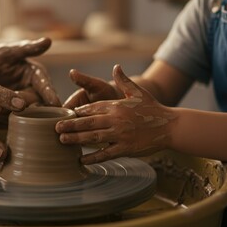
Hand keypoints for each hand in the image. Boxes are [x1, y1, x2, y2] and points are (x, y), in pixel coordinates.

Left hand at [0, 38, 60, 122]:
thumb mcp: (7, 53)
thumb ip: (27, 49)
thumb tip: (48, 40)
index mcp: (35, 76)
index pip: (45, 86)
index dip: (50, 94)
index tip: (55, 103)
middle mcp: (29, 92)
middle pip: (33, 104)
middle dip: (23, 107)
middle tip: (11, 106)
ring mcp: (15, 105)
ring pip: (19, 115)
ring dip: (6, 114)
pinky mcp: (2, 115)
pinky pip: (2, 121)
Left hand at [55, 65, 176, 164]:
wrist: (171, 126)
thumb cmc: (154, 108)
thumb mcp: (139, 92)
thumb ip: (125, 80)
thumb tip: (116, 66)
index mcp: (117, 106)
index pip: (92, 108)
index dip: (78, 112)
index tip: (66, 115)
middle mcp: (116, 119)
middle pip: (88, 122)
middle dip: (70, 125)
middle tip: (56, 128)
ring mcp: (120, 135)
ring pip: (93, 137)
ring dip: (76, 139)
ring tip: (62, 140)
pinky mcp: (126, 148)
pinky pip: (106, 154)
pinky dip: (93, 157)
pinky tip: (81, 160)